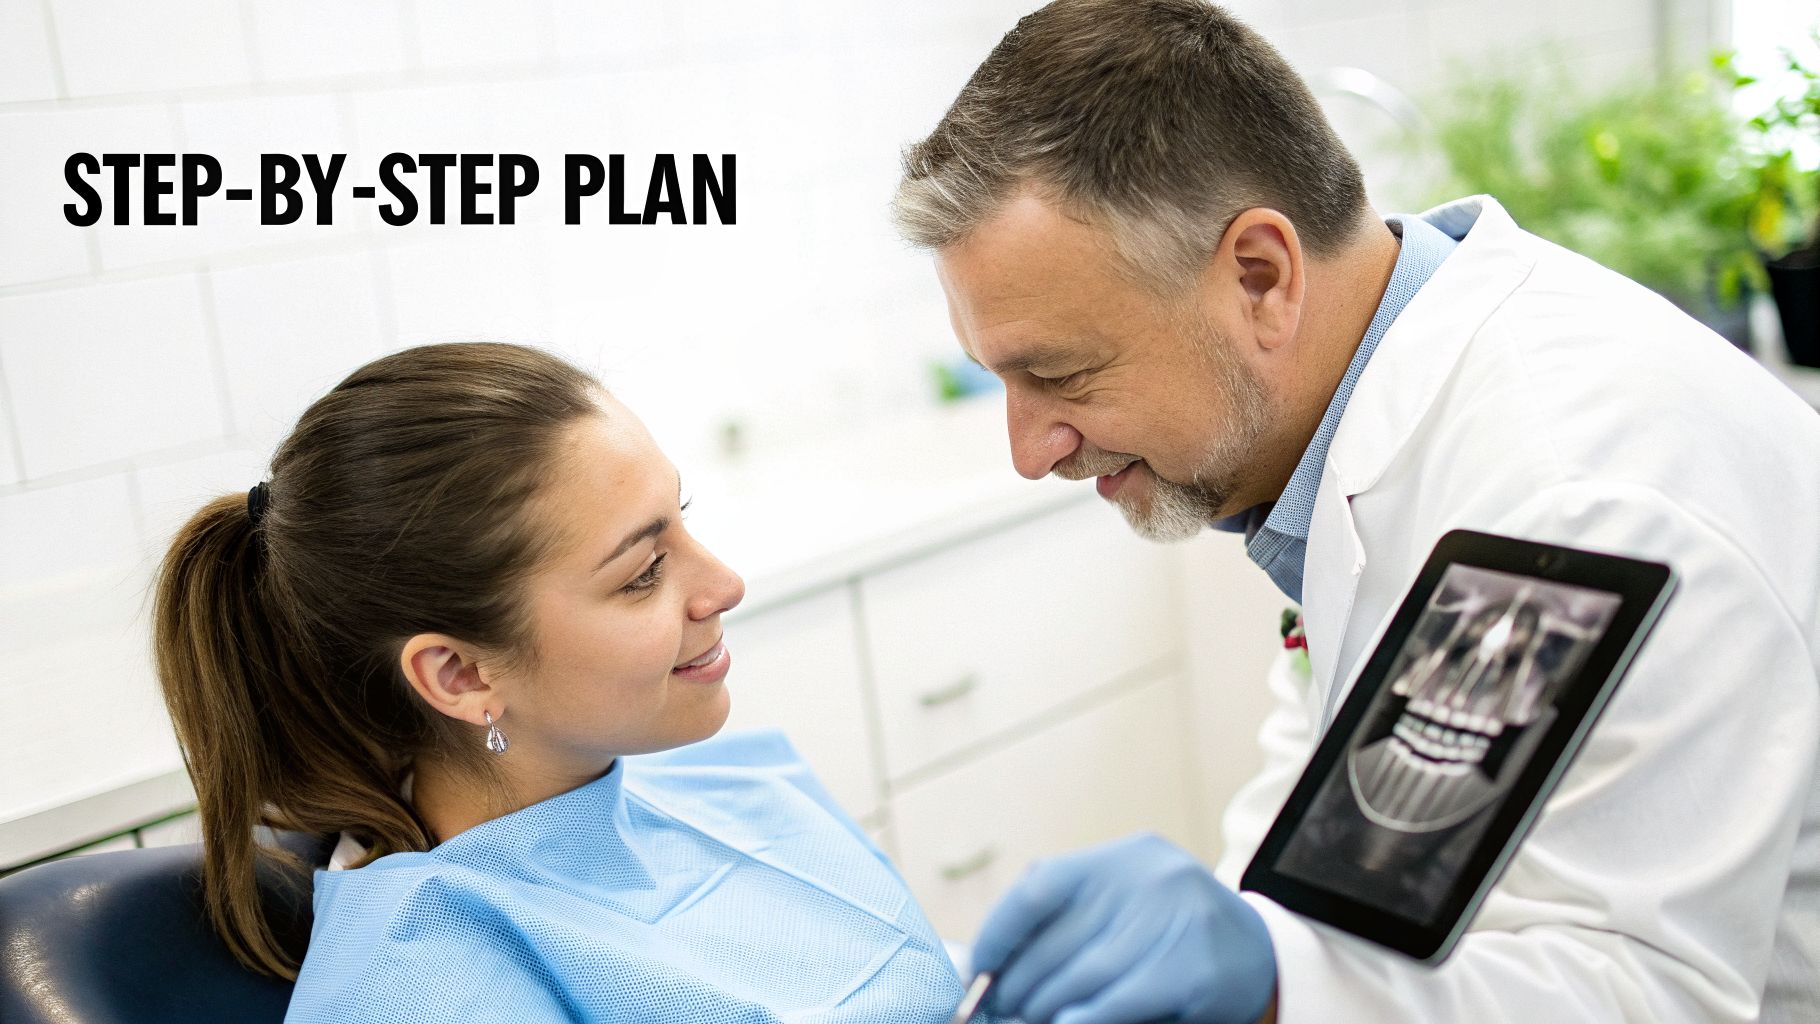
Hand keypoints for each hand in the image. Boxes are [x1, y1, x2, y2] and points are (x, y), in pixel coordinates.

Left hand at [970, 833, 1275, 1023]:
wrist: (1261, 955)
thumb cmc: (1174, 931)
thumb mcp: (1129, 902)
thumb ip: (1074, 919)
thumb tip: (995, 963)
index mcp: (1124, 857)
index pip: (1040, 886)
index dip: (1000, 931)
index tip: (978, 969)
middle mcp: (1149, 880)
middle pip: (1057, 941)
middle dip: (1018, 984)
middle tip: (996, 1010)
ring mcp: (1175, 922)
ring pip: (1082, 976)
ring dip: (1043, 1008)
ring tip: (1023, 1021)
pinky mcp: (1192, 971)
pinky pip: (1117, 1001)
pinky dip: (1083, 1017)